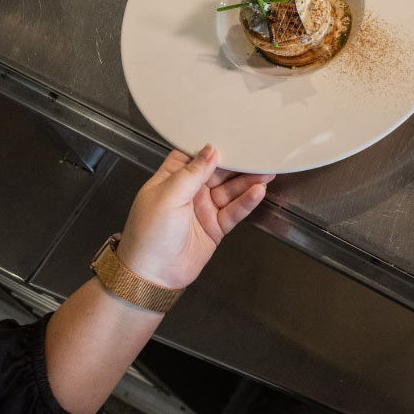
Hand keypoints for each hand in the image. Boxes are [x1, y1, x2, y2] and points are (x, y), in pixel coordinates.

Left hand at [115, 145, 271, 288]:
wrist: (152, 275)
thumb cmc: (148, 235)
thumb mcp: (167, 196)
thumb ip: (191, 172)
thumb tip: (209, 151)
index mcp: (171, 180)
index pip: (194, 156)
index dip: (211, 148)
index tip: (230, 138)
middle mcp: (188, 193)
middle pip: (218, 172)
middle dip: (237, 164)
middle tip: (256, 154)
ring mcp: (203, 210)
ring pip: (230, 191)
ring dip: (247, 181)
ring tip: (265, 172)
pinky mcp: (215, 227)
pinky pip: (234, 211)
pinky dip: (247, 202)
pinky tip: (257, 192)